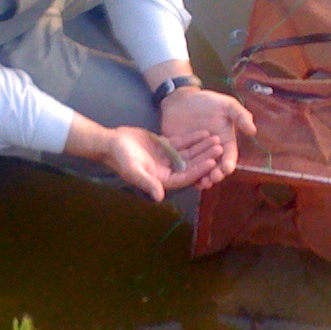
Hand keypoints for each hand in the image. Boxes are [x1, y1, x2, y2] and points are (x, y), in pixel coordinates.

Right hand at [101, 127, 222, 201]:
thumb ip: (147, 183)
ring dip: (202, 147)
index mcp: (162, 180)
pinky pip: (182, 143)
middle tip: (220, 147)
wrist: (110, 143)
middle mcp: (167, 171)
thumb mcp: (133, 171)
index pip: (186, 176)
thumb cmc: (120, 158)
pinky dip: (193, 138)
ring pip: (189, 153)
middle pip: (191, 164)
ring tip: (216, 138)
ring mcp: (167, 159)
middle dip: (205, 156)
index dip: (199, 169)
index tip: (212, 162)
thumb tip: (159, 197)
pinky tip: (204, 132)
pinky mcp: (165, 147)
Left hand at [159, 88, 256, 188]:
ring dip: (203, 178)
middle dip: (216, 174)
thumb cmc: (207, 101)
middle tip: (214, 178)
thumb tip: (253, 130)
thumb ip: (240, 116)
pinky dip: (188, 175)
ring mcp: (197, 155)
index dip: (229, 163)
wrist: (182, 99)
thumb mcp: (227, 105)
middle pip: (216, 167)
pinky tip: (187, 180)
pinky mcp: (183, 155)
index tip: (227, 168)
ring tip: (202, 184)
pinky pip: (186, 167)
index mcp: (225, 142)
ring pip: (202, 170)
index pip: (229, 156)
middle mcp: (213, 152)